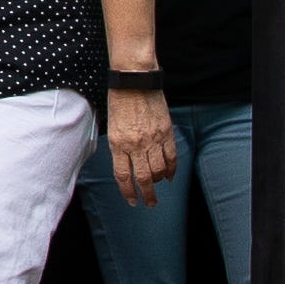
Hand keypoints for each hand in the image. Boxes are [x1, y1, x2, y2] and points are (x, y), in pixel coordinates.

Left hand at [105, 83, 173, 207]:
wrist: (134, 79)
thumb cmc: (119, 101)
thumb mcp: (112, 126)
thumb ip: (119, 146)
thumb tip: (126, 165)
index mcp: (118, 143)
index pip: (123, 176)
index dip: (128, 192)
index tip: (132, 201)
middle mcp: (135, 144)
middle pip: (143, 178)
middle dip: (147, 194)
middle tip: (150, 203)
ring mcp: (152, 139)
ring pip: (159, 170)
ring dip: (159, 182)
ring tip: (158, 187)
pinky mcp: (166, 131)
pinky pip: (171, 156)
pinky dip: (171, 168)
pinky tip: (170, 175)